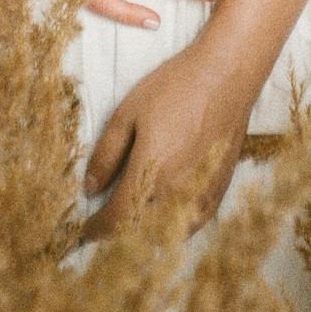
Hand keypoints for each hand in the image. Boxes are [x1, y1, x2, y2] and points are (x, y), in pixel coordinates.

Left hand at [79, 41, 259, 241]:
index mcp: (150, 172)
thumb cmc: (175, 87)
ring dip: (146, 236)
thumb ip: (106, 154)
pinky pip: (193, 224)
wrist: (226, 75)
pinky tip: (165, 220)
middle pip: (141, 232)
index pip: (117, 218)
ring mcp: (201, 194)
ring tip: (130, 227)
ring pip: (169, 233)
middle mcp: (177, 191)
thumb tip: (90, 188)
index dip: (97, 229)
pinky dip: (174, 229)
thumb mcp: (128, 113)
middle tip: (104, 228)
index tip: (84, 232)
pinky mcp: (220, 189)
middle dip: (118, 235)